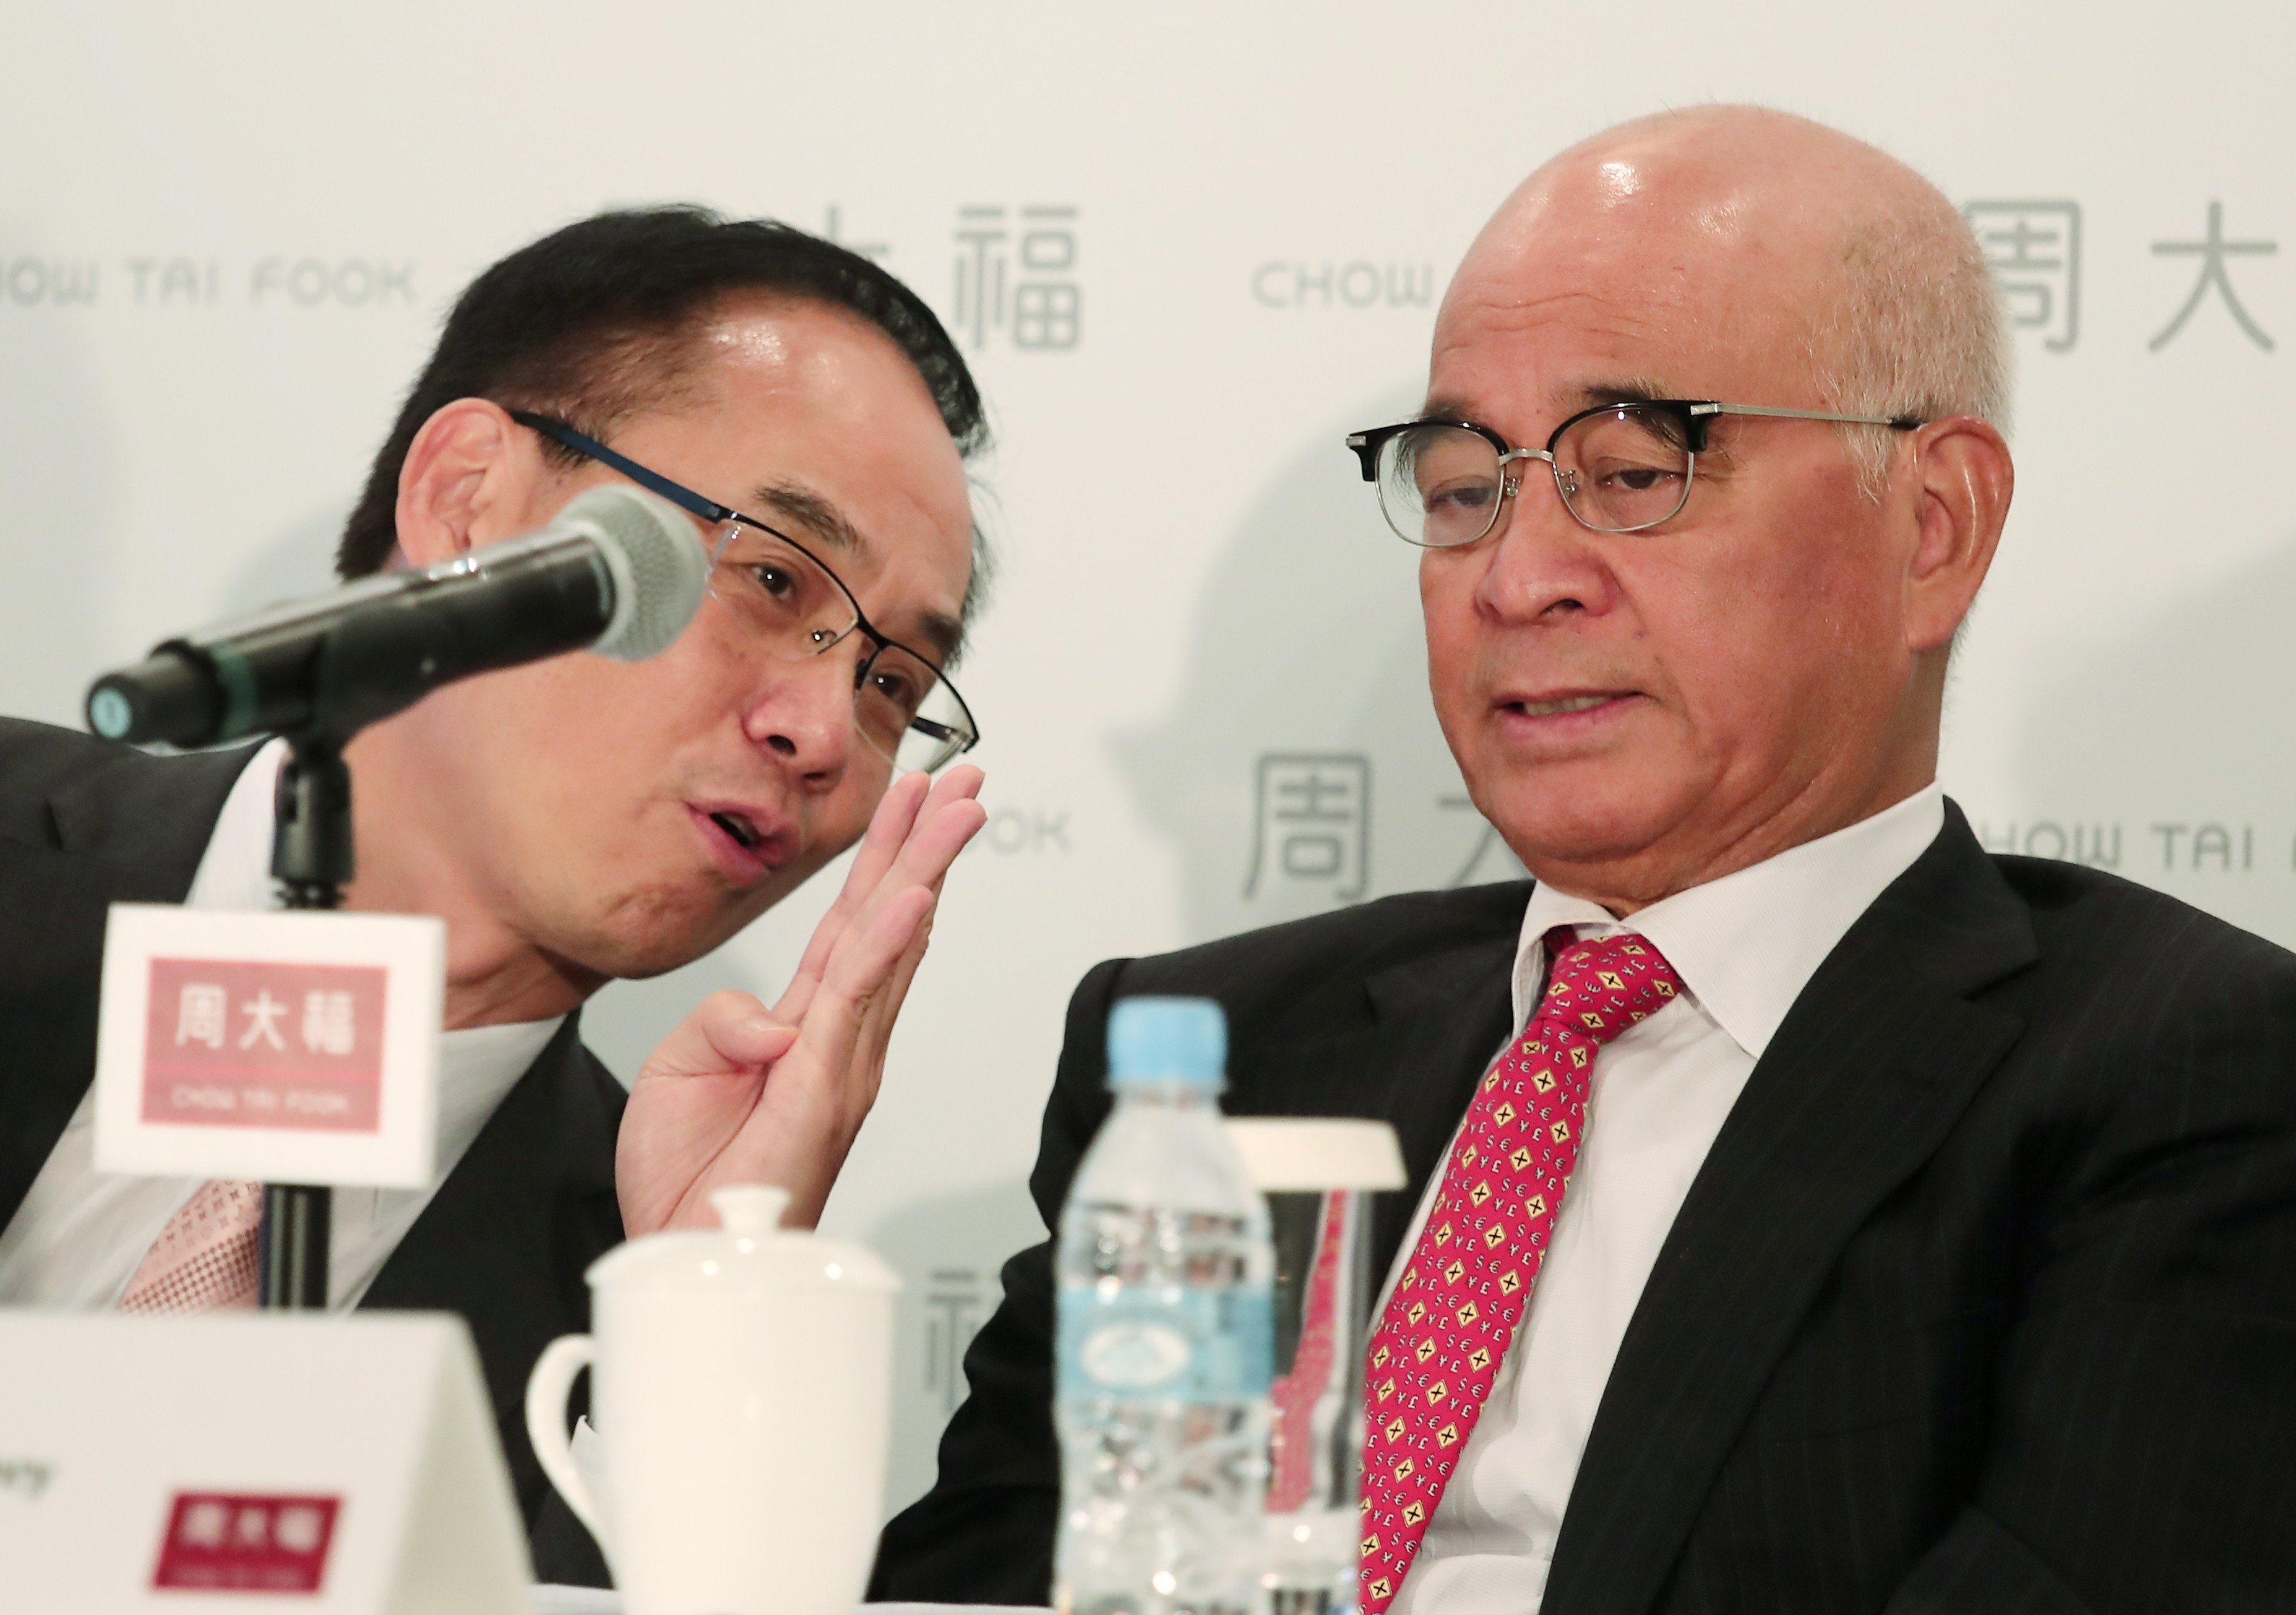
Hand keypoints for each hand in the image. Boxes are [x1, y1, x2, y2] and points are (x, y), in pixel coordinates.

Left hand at [615, 765, 986, 1234]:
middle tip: (966, 785)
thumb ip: (724, 1020)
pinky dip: (888, 946)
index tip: (915, 798)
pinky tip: (912, 898)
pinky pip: (857, 1003)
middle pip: (889, 921)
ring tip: (954, 813)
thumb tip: (771, 1017)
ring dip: (924, 872)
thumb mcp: (681, 1067)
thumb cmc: (688, 1175)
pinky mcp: (825, 1090)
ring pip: (888, 947)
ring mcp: (843, 1064)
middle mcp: (841, 1039)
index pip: (854, 923)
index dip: (885, 856)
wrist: (681, 1250)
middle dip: (927, 845)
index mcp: (806, 1025)